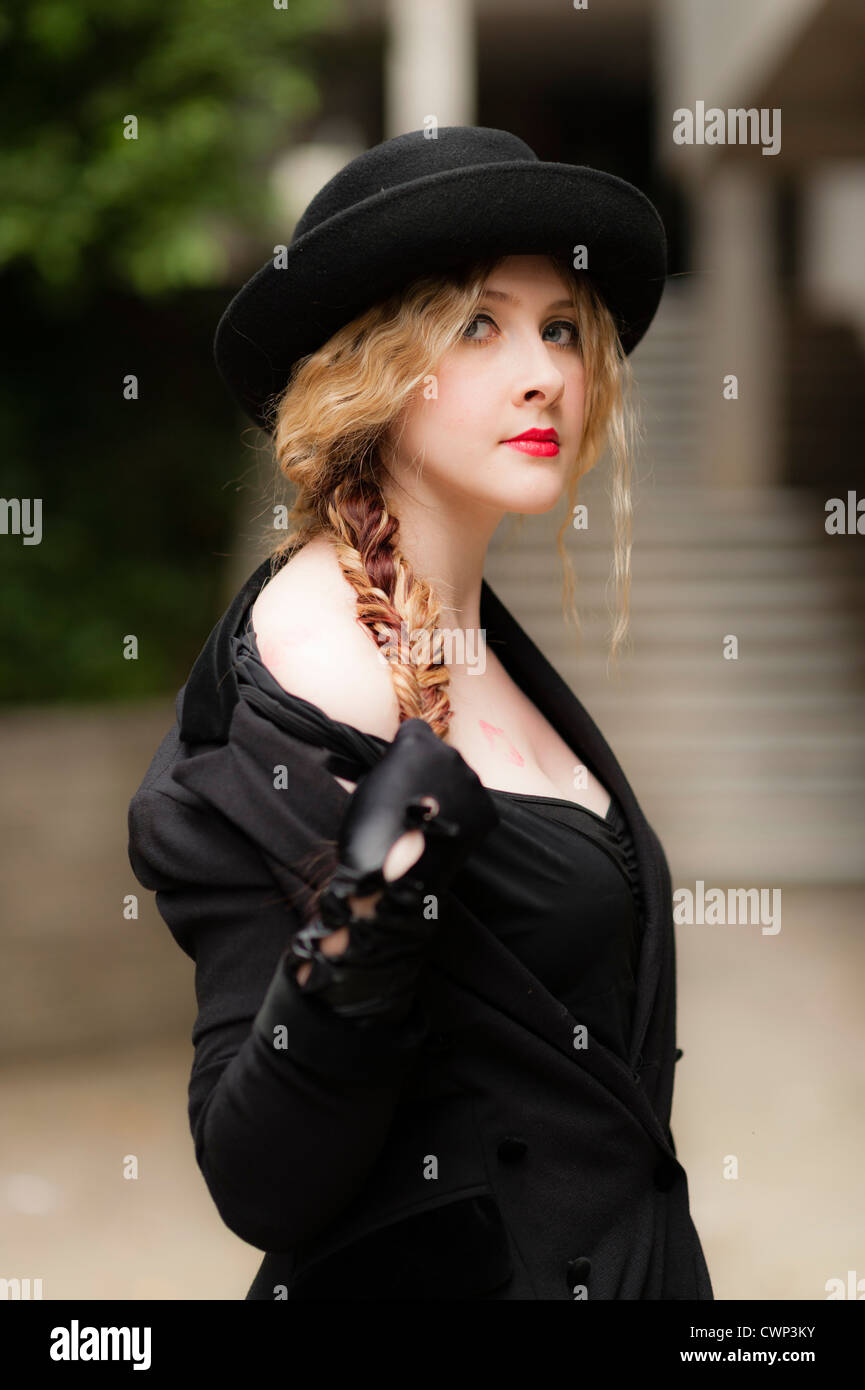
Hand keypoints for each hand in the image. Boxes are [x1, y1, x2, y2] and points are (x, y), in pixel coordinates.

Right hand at [290, 719, 499, 1012]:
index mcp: (416, 742)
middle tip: (414, 800)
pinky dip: (463, 817)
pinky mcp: (487, 811)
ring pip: (460, 780)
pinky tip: (445, 835)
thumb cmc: (368, 831)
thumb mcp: (369, 786)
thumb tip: (402, 768)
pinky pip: (474, 806)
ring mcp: (473, 783)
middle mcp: (450, 754)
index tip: (401, 766)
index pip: (416, 728)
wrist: (394, 877)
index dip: (407, 747)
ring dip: (448, 794)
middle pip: (441, 754)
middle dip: (431, 770)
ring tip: (430, 823)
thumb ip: (392, 767)